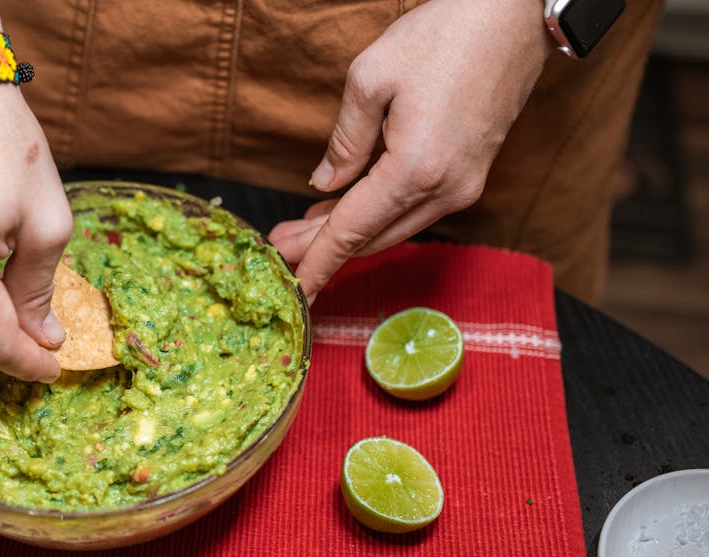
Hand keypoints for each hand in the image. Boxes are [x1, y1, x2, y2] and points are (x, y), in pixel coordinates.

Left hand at [268, 0, 552, 304]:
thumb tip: (326, 185)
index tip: (293, 291)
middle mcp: (445, 189)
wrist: (515, 16)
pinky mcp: (470, 173)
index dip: (317, 262)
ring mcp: (463, 185)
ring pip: (394, 226)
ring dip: (349, 232)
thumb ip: (344, 142)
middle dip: (322, 248)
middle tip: (280, 250)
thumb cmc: (444, 35)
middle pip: (372, 237)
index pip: (352, 231)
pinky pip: (414, 208)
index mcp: (416, 169)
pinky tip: (345, 205)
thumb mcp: (370, 79)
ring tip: (302, 230)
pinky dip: (377, 214)